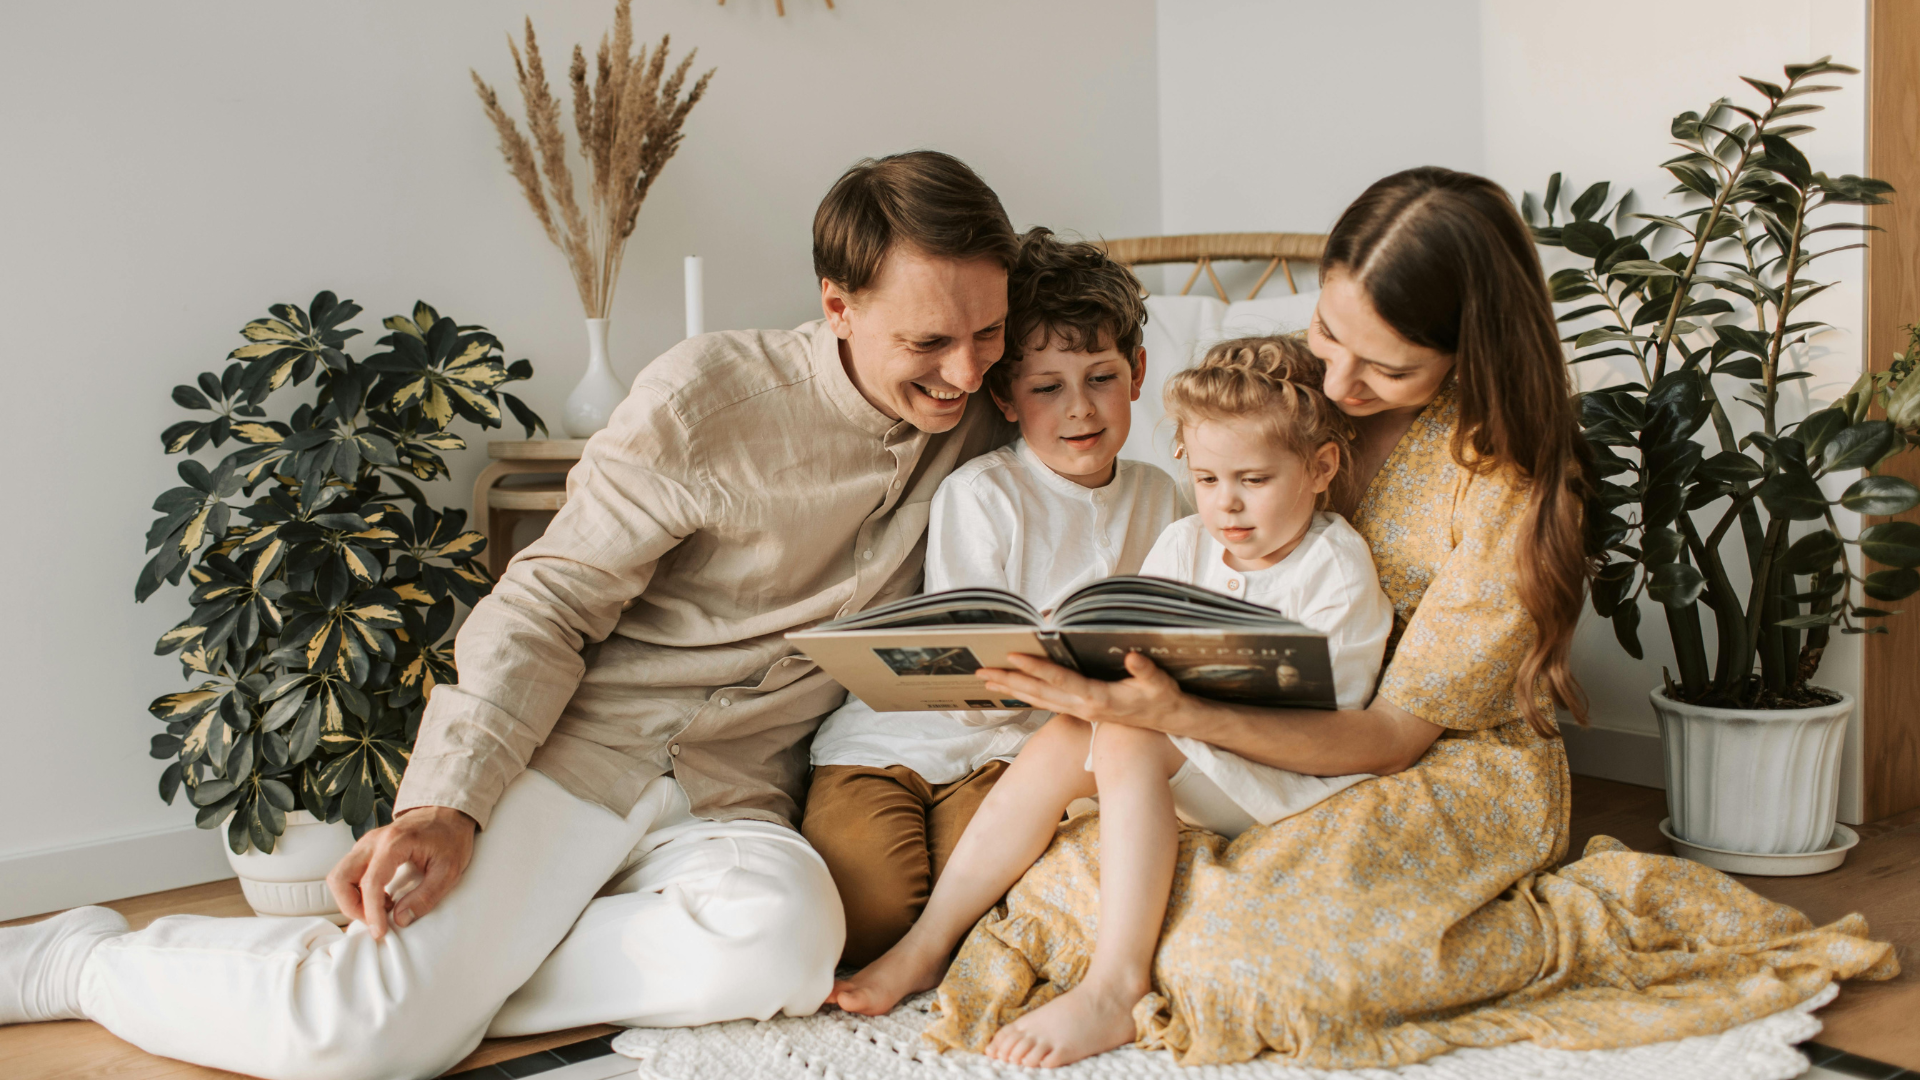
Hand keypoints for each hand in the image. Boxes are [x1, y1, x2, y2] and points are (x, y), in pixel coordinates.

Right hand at [326, 805, 476, 939]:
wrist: (448, 812)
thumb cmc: (450, 837)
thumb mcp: (449, 870)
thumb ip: (425, 897)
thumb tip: (400, 920)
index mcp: (394, 843)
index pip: (370, 883)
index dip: (371, 912)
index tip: (379, 932)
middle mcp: (373, 841)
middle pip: (339, 877)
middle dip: (350, 906)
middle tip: (374, 920)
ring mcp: (366, 843)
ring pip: (339, 875)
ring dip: (352, 899)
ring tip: (382, 908)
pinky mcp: (366, 849)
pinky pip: (348, 872)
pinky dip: (356, 891)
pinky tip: (382, 897)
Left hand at [978, 652, 1191, 733]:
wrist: (1168, 722)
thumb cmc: (1162, 699)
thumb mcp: (1160, 683)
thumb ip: (1146, 670)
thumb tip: (1132, 656)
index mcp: (1098, 698)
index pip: (1060, 680)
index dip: (1036, 667)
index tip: (1014, 655)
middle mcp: (1083, 707)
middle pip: (1039, 692)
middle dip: (1010, 680)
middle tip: (982, 670)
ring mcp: (1079, 711)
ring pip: (1038, 700)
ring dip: (1012, 688)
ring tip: (987, 679)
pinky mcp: (1080, 711)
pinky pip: (1046, 702)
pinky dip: (1026, 694)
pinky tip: (1013, 687)